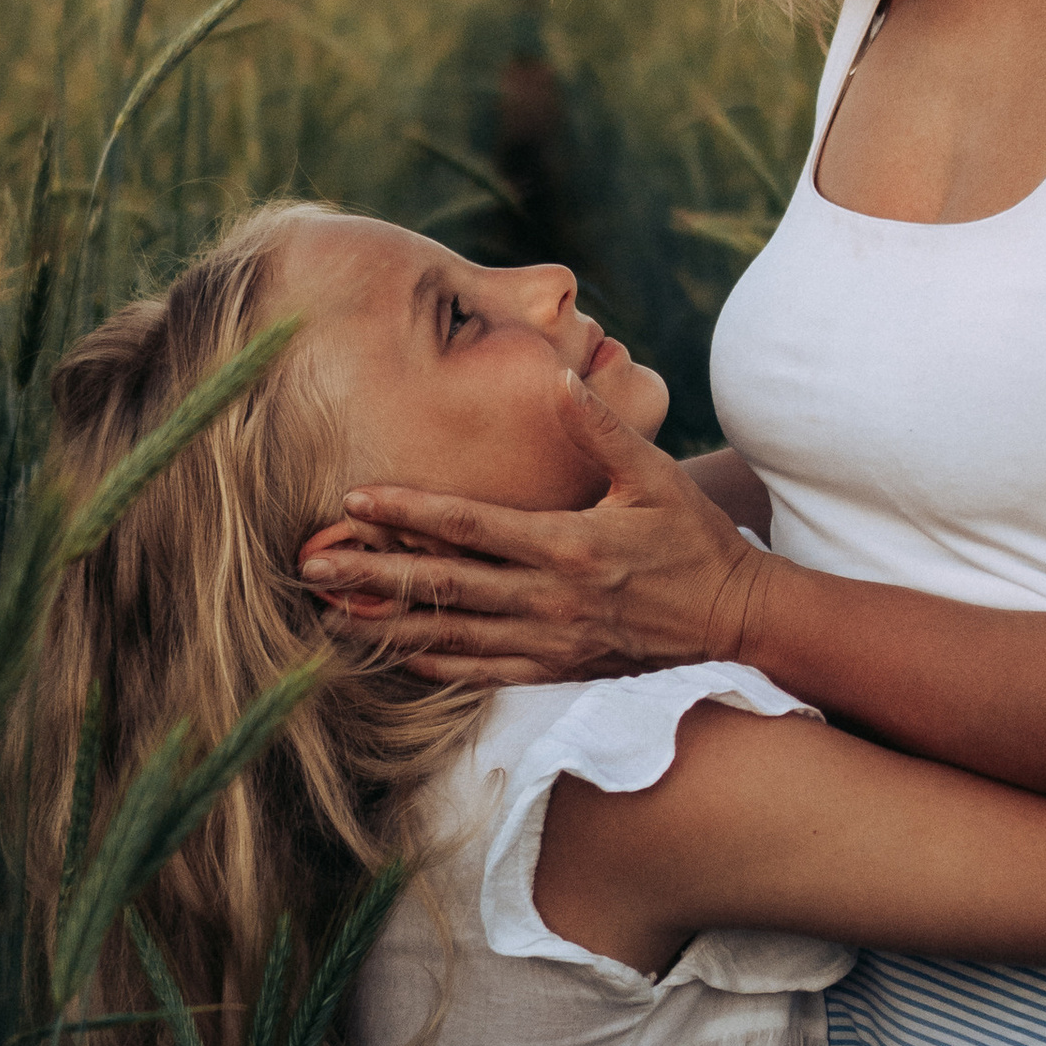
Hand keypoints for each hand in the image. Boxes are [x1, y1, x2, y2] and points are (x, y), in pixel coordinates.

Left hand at [298, 372, 770, 683]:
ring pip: (452, 636)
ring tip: (330, 617)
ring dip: (387, 626)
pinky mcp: (556, 668)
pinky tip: (391, 653)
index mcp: (569, 545)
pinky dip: (432, 663)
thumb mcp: (656, 475)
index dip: (409, 514)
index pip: (471, 527)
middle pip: (444, 587)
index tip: (354, 502)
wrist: (735, 615)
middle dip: (372, 576)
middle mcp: (551, 599)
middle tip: (311, 567)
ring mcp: (550, 641)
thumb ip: (602, 428)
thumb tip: (560, 374)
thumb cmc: (694, 538)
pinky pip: (481, 671)